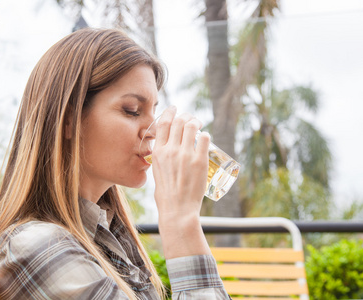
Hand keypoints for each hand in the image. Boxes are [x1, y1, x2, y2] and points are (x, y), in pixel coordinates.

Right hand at [151, 106, 211, 258]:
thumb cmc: (166, 195)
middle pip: (179, 122)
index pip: (164, 123)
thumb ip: (161, 158)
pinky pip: (205, 139)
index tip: (174, 109)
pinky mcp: (200, 161)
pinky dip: (206, 135)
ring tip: (199, 124)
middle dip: (185, 116)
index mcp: (157, 152)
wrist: (177, 210)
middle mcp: (171, 150)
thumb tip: (168, 152)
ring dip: (196, 121)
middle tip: (190, 119)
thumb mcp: (157, 172)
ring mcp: (186, 155)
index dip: (170, 112)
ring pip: (192, 126)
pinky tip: (206, 137)